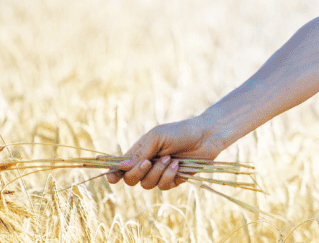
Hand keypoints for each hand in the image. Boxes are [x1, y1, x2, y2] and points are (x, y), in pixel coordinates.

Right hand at [105, 116, 223, 189]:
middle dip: (137, 173)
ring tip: (169, 158)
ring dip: (156, 172)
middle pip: (130, 179)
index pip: (120, 166)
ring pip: (146, 185)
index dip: (113, 173)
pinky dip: (168, 176)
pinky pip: (162, 187)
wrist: (206, 135)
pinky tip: (177, 165)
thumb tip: (122, 167)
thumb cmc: (180, 132)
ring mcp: (159, 173)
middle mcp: (147, 164)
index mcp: (139, 152)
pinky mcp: (173, 180)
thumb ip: (139, 153)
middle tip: (148, 162)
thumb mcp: (157, 138)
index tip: (112, 178)